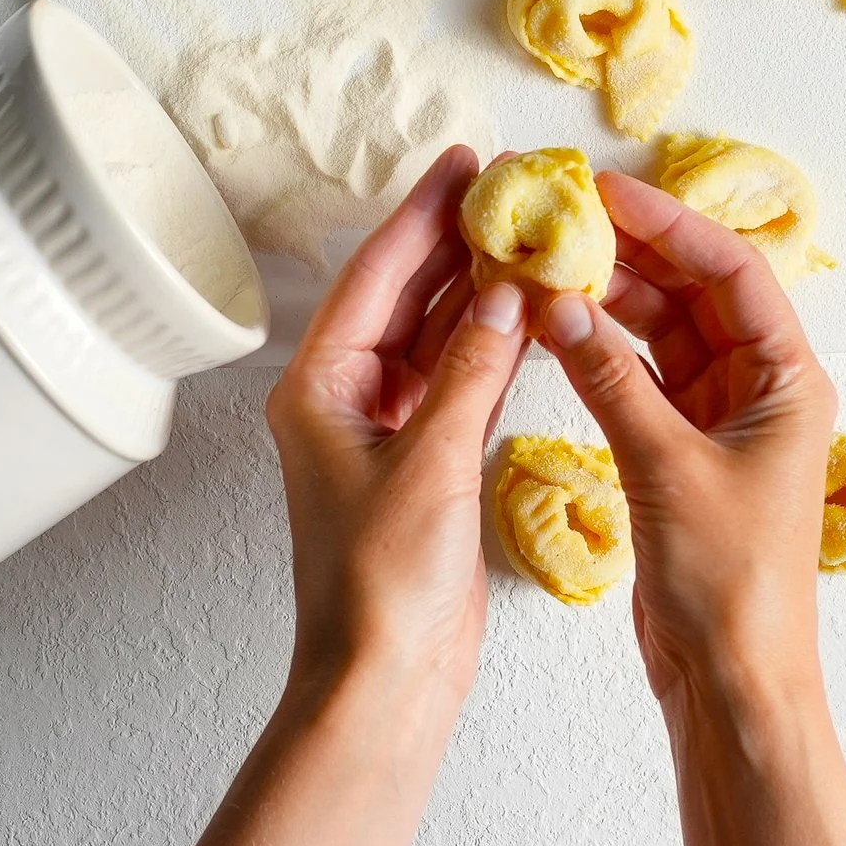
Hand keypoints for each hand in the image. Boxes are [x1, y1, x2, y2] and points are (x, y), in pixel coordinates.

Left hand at [265, 142, 528, 698]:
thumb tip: (506, 294)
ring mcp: (383, 430)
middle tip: (506, 187)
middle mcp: (343, 398)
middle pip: (404, 296)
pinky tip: (528, 313)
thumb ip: (469, 372)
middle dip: (453, 241)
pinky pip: (458, 380)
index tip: (461, 164)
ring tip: (527, 234)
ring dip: (478, 290)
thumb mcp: (428, 464)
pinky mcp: (422, 462)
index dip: (421, 216)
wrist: (382, 681)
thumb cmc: (381, 584)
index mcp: (318, 388)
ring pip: (436, 337)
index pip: (375, 278)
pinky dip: (492, 347)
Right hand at [534, 173, 845, 845]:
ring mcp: (722, 419)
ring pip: (664, 332)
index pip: (732, 270)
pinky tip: (557, 328)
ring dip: (612, 299)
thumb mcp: (665, 465)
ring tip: (548, 263)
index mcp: (788, 379)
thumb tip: (559, 302)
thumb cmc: (728, 580)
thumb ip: (608, 377)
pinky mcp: (683, 453)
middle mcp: (761, 388)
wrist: (732, 680)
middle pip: (696, 292)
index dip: (671, 222)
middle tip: (564, 217)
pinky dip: (601, 352)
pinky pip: (641, 377)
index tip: (607, 191)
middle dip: (633, 252)